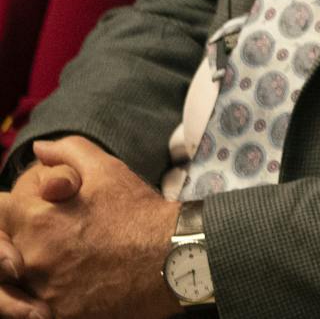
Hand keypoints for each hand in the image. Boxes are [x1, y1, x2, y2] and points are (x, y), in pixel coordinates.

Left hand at [0, 137, 178, 318]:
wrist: (172, 256)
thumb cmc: (138, 211)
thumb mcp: (108, 169)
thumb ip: (68, 152)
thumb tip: (40, 149)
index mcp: (37, 217)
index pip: (3, 210)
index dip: (26, 207)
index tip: (47, 209)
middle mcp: (32, 256)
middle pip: (11, 246)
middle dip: (33, 237)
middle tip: (68, 235)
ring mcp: (44, 290)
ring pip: (24, 277)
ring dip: (43, 266)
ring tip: (77, 258)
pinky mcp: (59, 313)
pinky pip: (41, 304)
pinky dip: (55, 292)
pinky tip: (82, 279)